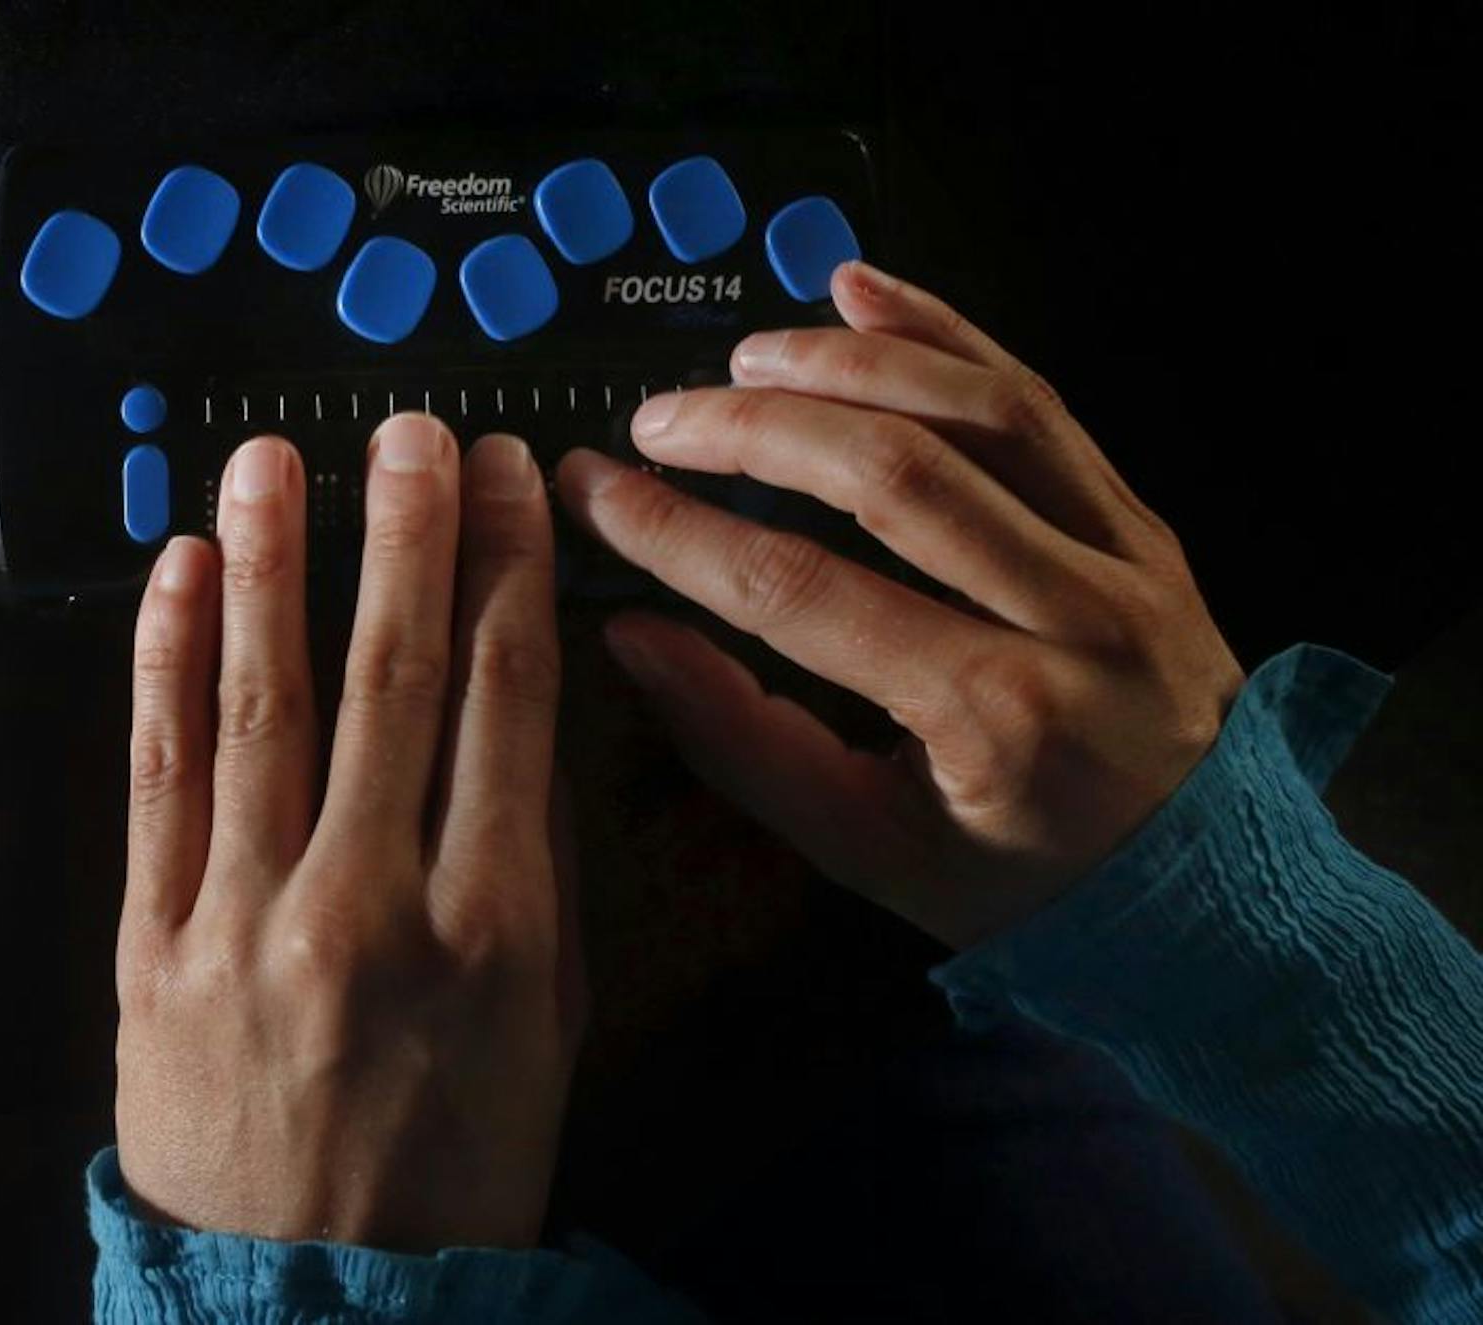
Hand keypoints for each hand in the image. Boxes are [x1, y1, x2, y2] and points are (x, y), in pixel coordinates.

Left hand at [114, 415, 583, 1250]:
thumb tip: (520, 710)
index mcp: (493, 931)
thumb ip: (535, 867)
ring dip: (272, 568)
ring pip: (262, 708)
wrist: (313, 1307)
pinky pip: (158, 783)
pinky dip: (167, 669)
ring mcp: (244, 922)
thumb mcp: (548, 1029)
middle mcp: (367, 907)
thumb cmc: (454, 1170)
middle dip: (405, 536)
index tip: (509, 483)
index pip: (506, 702)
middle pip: (391, 680)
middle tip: (410, 432)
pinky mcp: (150, 948)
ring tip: (276, 461)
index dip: (508, 573)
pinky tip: (180, 579)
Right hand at [556, 262, 1245, 947]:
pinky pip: (1044, 402)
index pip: (801, 591)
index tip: (595, 490)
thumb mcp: (870, 850)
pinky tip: (864, 291)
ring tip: (746, 356)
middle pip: (896, 474)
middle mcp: (1072, 617)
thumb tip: (631, 634)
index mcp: (993, 716)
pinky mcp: (1143, 519)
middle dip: (755, 431)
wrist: (1214, 892)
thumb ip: (744, 741)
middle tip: (659, 419)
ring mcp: (1124, 554)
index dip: (679, 532)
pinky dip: (950, 334)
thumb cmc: (1022, 885)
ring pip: (981, 413)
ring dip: (850, 364)